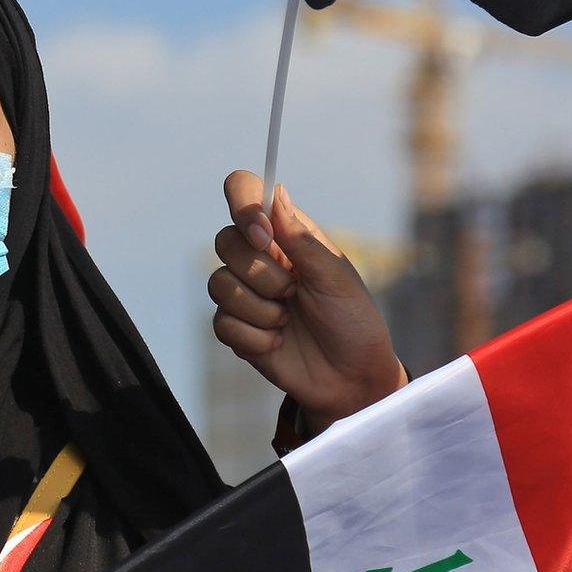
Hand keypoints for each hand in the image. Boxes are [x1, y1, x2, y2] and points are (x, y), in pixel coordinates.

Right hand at [209, 172, 405, 435]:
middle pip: (225, 241)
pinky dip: (255, 336)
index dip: (244, 208)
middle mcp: (259, 258)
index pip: (245, 193)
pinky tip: (278, 343)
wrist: (350, 378)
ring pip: (219, 284)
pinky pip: (221, 322)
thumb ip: (301, 238)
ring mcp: (244, 293)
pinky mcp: (236, 328)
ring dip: (259, 309)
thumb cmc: (352, 320)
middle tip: (294, 292)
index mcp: (285, 235)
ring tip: (287, 321)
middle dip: (261, 274)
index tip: (265, 237)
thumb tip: (275, 193)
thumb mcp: (336, 276)